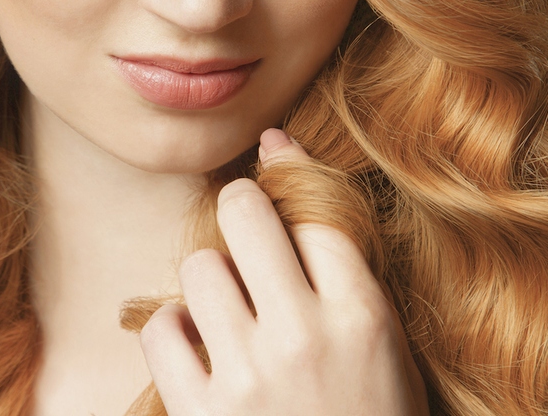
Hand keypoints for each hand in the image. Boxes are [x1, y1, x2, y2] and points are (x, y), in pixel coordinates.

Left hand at [140, 129, 428, 414]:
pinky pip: (162, 329)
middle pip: (244, 213)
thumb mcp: (384, 345)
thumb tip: (285, 161)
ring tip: (228, 307)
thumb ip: (343, 266)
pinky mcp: (201, 413)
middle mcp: (305, 337)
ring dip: (210, 279)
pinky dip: (175, 331)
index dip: (287, 174)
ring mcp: (249, 376)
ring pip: (198, 267)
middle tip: (242, 223)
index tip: (270, 156)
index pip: (314, 211)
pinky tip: (199, 346)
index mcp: (362, 316)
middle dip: (239, 207)